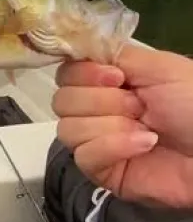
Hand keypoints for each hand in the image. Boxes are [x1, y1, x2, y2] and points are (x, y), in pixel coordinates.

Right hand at [53, 43, 192, 207]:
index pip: (67, 72)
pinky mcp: (102, 171)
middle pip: (62, 101)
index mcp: (109, 80)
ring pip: (68, 129)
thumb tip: (79, 50)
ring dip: (111, 125)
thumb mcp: (159, 67)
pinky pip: (84, 156)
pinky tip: (144, 145)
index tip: (115, 77)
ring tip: (145, 128)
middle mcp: (98, 108)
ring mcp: (98, 141)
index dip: (83, 74)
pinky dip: (114, 146)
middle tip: (139, 107)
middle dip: (102, 101)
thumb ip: (114, 54)